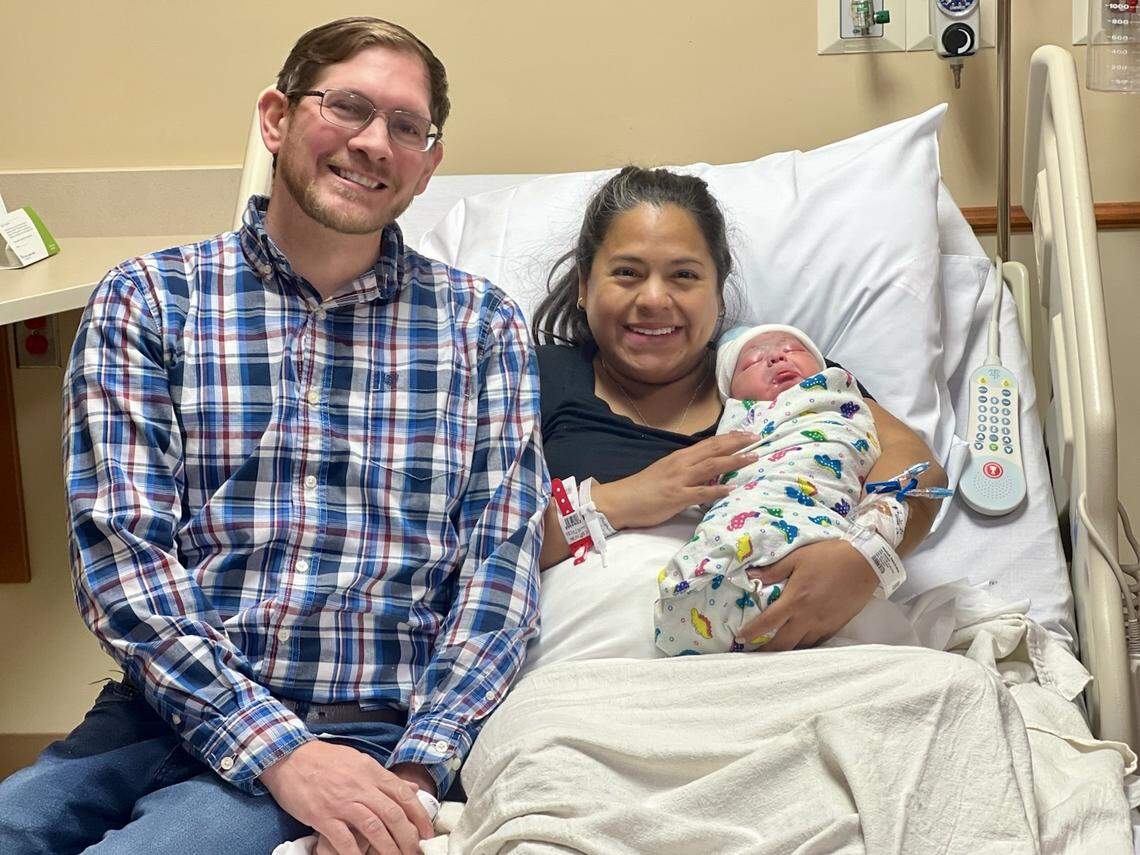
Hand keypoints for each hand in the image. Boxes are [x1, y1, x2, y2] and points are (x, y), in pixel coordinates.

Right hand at [260, 741, 433, 854]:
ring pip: (374, 828)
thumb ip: (385, 778)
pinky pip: (344, 839)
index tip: (427, 834)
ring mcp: (342, 802)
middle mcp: (361, 787)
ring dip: (388, 848)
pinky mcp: (322, 816)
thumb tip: (412, 788)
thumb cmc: (325, 760)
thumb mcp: (360, 761)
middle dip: (408, 838)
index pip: (404, 795)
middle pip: (393, 815)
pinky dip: (355, 854)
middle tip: (416, 853)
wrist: (290, 756)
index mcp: (372, 772)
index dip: (420, 817)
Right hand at [595, 432, 760, 529]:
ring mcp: (679, 480)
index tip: (747, 433)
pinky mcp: (676, 497)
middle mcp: (681, 464)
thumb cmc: (642, 489)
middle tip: (757, 437)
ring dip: (734, 461)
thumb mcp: (666, 473)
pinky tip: (730, 488)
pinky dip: (716, 489)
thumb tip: (707, 472)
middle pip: (714, 450)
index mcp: (679, 457)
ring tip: (752, 457)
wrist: (620, 500)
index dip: (729, 438)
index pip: (709, 444)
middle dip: (737, 443)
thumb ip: (686, 471)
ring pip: (711, 466)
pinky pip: (700, 492)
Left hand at [736, 540, 877, 650]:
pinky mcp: (836, 626)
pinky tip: (799, 644)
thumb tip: (751, 575)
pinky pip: (817, 642)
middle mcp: (807, 617)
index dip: (752, 632)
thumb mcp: (798, 558)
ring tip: (775, 651)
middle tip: (755, 654)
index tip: (741, 638)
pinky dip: (806, 645)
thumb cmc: (829, 557)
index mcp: (795, 600)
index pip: (768, 622)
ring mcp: (823, 624)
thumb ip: (774, 570)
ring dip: (787, 650)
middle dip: (768, 651)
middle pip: (784, 644)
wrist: (865, 563)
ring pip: (801, 646)